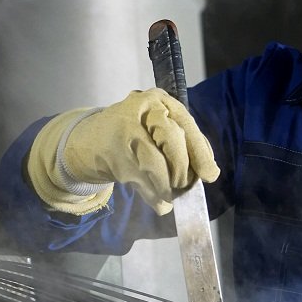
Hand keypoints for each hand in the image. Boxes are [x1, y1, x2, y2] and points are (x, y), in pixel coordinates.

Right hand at [27, 89, 219, 215]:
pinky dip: (153, 196)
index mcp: (156, 100)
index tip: (210, 175)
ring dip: (167, 187)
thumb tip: (208, 172)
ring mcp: (123, 134)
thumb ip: (183, 142)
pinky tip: (158, 200)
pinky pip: (141, 182)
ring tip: (170, 195)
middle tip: (183, 186)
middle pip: (171, 140)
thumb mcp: (158, 126)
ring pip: (155, 164)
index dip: (200, 151)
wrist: (91, 139)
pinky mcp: (113, 158)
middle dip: (182, 169)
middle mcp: (139, 111)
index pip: (185, 124)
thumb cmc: (136, 132)